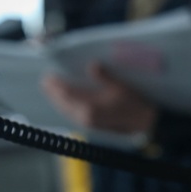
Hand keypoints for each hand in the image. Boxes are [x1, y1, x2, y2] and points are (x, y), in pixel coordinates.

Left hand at [41, 62, 156, 134]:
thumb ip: (105, 77)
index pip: (67, 93)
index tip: (48, 76)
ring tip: (50, 90)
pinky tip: (64, 102)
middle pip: (63, 103)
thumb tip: (92, 66)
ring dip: (57, 100)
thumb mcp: (121, 87)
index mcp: (90, 107)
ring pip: (66, 110)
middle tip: (45, 82)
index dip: (57, 85)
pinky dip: (66, 107)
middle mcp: (85, 116)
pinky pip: (73, 115)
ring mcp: (88, 122)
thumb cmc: (135, 105)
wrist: (146, 125)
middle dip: (53, 92)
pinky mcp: (92, 125)